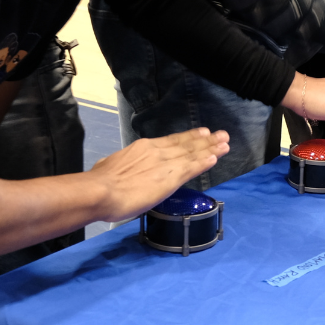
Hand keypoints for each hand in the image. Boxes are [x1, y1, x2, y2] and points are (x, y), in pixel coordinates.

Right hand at [87, 128, 230, 221]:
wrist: (101, 191)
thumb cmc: (100, 181)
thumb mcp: (109, 166)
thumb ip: (120, 166)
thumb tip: (115, 169)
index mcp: (142, 148)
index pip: (170, 141)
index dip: (187, 137)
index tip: (200, 133)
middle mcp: (157, 151)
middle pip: (186, 144)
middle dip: (205, 140)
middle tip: (221, 135)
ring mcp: (165, 163)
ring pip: (192, 153)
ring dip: (210, 148)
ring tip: (224, 143)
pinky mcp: (171, 178)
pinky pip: (192, 168)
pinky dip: (205, 162)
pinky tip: (215, 158)